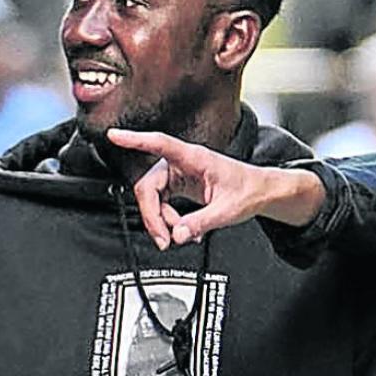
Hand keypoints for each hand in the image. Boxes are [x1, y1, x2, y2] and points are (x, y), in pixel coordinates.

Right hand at [101, 128, 325, 248]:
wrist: (261, 192)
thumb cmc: (249, 191)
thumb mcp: (227, 211)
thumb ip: (201, 222)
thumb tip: (178, 234)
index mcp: (194, 158)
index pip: (159, 144)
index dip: (135, 140)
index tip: (114, 135)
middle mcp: (183, 163)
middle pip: (149, 185)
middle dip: (152, 215)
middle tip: (164, 239)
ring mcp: (180, 174)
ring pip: (154, 196)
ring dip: (161, 220)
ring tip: (180, 236)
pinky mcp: (180, 185)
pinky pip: (163, 202)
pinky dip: (169, 219)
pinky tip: (183, 230)